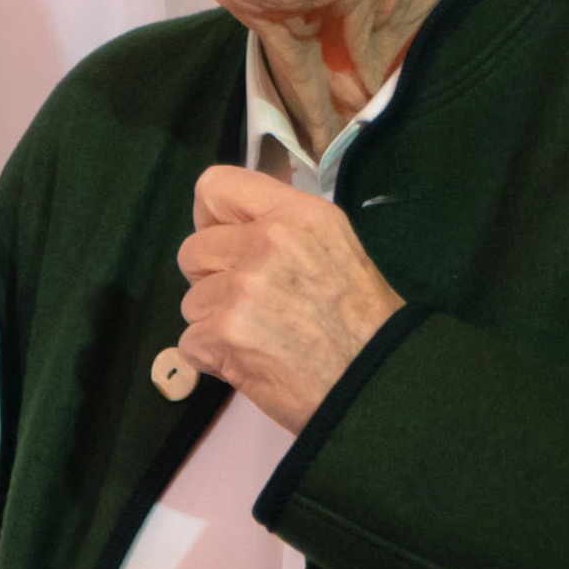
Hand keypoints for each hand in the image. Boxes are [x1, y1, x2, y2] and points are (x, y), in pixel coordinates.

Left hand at [172, 164, 404, 433]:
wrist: (377, 382)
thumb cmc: (363, 323)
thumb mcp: (334, 246)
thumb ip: (281, 229)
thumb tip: (233, 226)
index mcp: (297, 215)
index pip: (215, 186)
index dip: (208, 216)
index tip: (221, 238)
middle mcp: (266, 244)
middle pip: (193, 250)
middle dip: (212, 280)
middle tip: (250, 303)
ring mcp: (241, 290)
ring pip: (191, 300)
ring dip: (216, 322)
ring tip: (262, 337)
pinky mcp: (223, 335)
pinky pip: (191, 341)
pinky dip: (215, 357)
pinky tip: (254, 360)